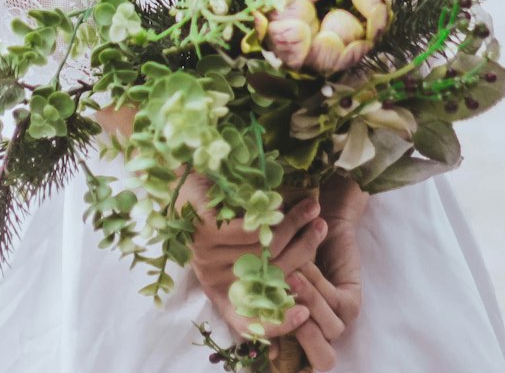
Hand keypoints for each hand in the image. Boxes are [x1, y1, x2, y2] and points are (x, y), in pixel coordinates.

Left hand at [179, 172, 327, 345]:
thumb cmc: (217, 216)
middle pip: (270, 275)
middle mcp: (212, 277)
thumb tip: (304, 282)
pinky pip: (250, 231)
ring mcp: (206, 254)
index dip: (277, 324)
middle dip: (303, 249)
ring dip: (293, 225)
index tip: (305, 312)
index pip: (246, 324)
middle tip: (322, 227)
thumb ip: (262, 264)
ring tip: (312, 207)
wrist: (182, 179)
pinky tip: (281, 204)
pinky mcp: (206, 230)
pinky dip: (272, 217)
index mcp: (219, 290)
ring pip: (264, 250)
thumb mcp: (237, 248)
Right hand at [282, 175, 367, 370]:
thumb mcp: (272, 281)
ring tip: (293, 277)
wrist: (321, 217)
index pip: (297, 359)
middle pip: (323, 359)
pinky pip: (335, 303)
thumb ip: (268, 310)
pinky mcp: (352, 301)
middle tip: (285, 310)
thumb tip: (269, 355)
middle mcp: (324, 331)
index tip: (266, 331)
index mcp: (302, 332)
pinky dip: (318, 285)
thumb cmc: (288, 248)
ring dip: (308, 301)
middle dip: (303, 338)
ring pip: (327, 329)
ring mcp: (341, 318)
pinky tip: (306, 267)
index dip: (281, 347)